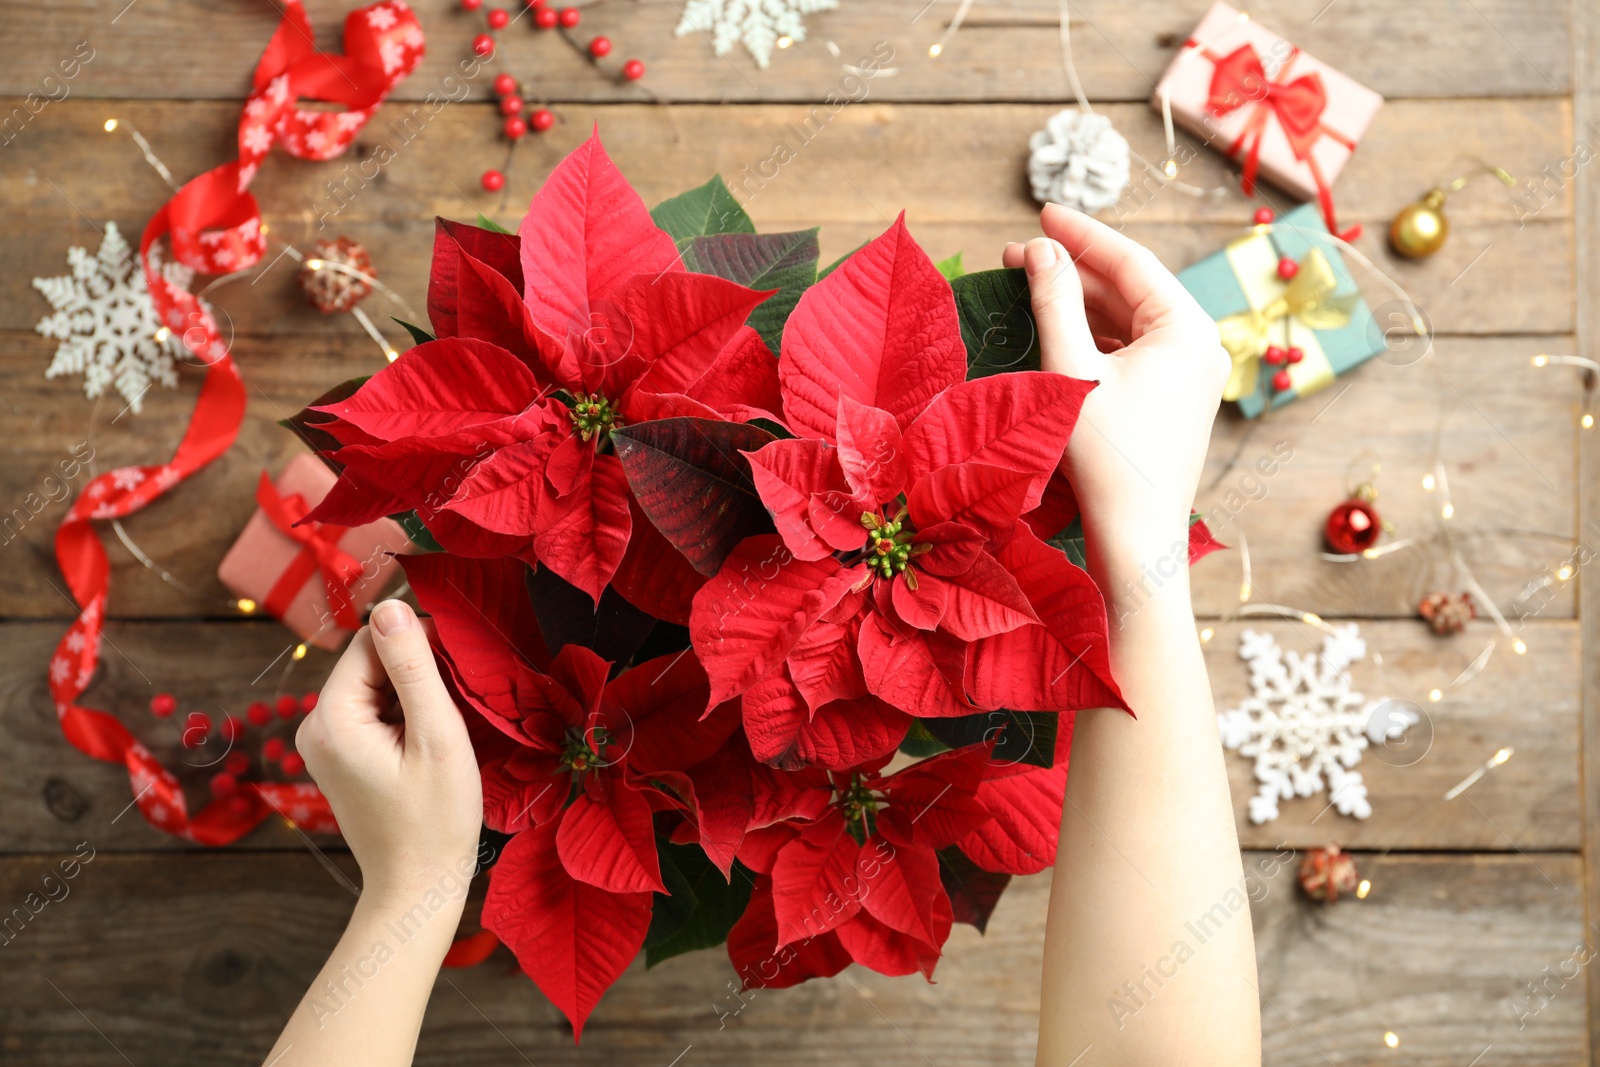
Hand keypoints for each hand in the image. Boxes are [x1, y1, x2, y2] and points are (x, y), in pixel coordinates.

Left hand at [296, 599, 481, 907]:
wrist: (416, 886)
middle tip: (454, 708)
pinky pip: (371, 711)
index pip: (369, 642)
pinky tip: (426, 745)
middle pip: (368, 663)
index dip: (416, 645)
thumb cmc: (435, 819)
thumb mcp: (436, 736)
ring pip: (373, 686)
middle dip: (413, 673)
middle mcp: (314, 726)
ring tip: (440, 733)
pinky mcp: (337, 756)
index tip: (457, 671)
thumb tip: (392, 604)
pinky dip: (402, 716)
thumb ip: (413, 667)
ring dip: (411, 696)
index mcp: (331, 718)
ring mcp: (322, 743)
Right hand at [1004, 204, 1229, 571]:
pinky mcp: (1175, 402)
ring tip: (1029, 289)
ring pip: (1129, 322)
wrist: (1136, 537)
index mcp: (1188, 330)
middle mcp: (1200, 347)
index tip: (1041, 213)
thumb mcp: (1072, 370)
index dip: (1081, 234)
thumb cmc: (1106, 459)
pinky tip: (1056, 333)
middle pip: (1130, 290)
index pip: (1131, 261)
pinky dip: (1094, 339)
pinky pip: (1132, 353)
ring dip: (1080, 305)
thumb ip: (1054, 301)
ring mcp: (1191, 377)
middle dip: (1074, 270)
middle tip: (1019, 254)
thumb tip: (1040, 250)